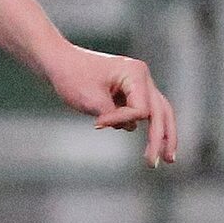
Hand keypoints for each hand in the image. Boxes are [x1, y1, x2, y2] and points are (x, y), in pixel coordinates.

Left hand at [46, 43, 177, 166]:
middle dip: (163, 138)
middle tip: (165, 161)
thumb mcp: (91, 100)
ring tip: (166, 158)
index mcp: (135, 73)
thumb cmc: (71, 76)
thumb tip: (130, 127)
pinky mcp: (129, 92)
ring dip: (162, 135)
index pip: (140, 108)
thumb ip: (113, 117)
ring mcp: (137, 84)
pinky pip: (143, 112)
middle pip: (161, 111)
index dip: (121, 120)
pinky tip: (148, 144)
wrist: (57, 61)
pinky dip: (145, 127)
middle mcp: (141, 77)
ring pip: (158, 112)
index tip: (97, 123)